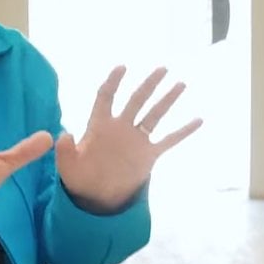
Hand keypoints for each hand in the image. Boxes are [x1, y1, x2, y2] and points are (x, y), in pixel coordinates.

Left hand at [56, 66, 202, 212]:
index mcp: (100, 126)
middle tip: (162, 69)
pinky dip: (183, 131)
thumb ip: (66, 150)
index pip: (107, 97)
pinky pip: (169, 140)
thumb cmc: (79, 177)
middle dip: (149, 84)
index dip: (113, 82)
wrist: (97, 195)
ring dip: (167, 100)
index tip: (122, 67)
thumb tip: (65, 134)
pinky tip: (198, 120)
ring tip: (181, 84)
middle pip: (137, 100)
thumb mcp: (68, 165)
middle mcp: (121, 127)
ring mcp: (136, 139)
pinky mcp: (149, 154)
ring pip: (155, 115)